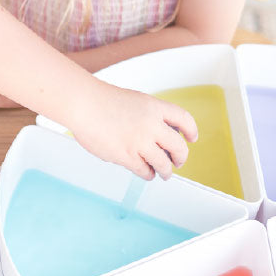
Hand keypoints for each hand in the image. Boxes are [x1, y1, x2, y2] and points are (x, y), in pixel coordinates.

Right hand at [69, 79, 197, 179]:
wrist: (84, 104)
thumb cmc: (100, 101)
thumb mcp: (133, 101)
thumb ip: (147, 116)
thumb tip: (154, 138)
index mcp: (154, 107)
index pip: (184, 119)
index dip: (191, 130)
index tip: (191, 138)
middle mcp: (151, 125)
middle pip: (178, 147)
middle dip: (181, 157)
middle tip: (178, 162)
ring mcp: (140, 142)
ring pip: (163, 164)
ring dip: (165, 171)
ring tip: (163, 174)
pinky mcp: (127, 156)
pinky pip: (145, 170)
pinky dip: (148, 173)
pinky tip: (146, 173)